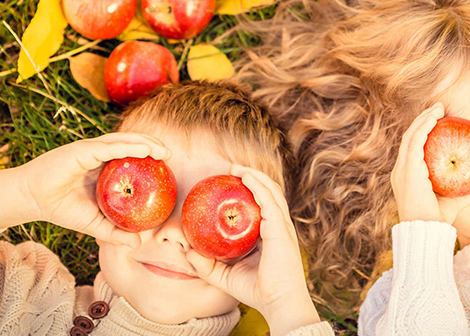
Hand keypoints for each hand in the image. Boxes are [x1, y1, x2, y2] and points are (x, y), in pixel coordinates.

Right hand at [0, 132, 170, 247]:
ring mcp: (92, 150)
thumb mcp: (95, 225)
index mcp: (104, 168)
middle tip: (170, 155)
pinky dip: (128, 146)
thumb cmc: (62, 209)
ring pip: (124, 141)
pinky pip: (109, 146)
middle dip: (152, 146)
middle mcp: (100, 156)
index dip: (150, 157)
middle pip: (131, 145)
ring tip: (162, 150)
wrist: (33, 200)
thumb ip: (115, 232)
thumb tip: (138, 244)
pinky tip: (144, 148)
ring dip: (145, 142)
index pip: (132, 158)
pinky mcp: (83, 150)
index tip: (168, 165)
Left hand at [186, 165, 319, 335]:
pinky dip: (258, 186)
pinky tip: (246, 177)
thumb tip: (187, 251)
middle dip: (252, 176)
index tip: (230, 181)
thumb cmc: (258, 291)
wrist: (279, 303)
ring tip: (236, 167)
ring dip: (255, 175)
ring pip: (271, 191)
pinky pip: (269, 201)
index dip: (250, 190)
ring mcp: (282, 226)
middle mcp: (278, 227)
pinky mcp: (281, 230)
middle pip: (269, 192)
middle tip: (231, 169)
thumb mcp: (225, 276)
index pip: (263, 205)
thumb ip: (207, 265)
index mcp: (270, 234)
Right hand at [391, 103, 469, 223]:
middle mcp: (401, 171)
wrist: (426, 232)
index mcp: (407, 176)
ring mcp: (402, 170)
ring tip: (437, 108)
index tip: (439, 119)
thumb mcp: (457, 198)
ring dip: (423, 119)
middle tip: (439, 108)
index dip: (423, 131)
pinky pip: (414, 143)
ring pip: (410, 136)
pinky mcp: (407, 171)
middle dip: (422, 120)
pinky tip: (434, 118)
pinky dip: (423, 128)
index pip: (413, 147)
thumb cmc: (440, 220)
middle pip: (409, 137)